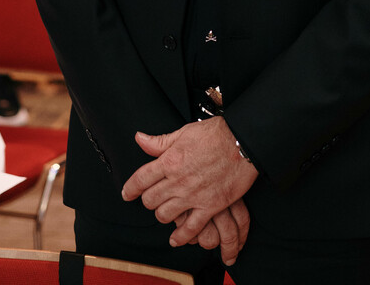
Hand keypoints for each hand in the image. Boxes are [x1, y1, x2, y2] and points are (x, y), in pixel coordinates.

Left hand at [121, 117, 256, 265]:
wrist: (242, 142)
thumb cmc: (214, 134)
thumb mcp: (184, 132)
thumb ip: (160, 141)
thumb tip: (139, 139)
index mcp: (169, 160)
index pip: (140, 179)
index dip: (130, 188)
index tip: (127, 193)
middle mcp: (177, 180)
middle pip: (150, 199)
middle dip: (147, 200)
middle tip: (151, 199)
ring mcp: (193, 195)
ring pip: (164, 215)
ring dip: (162, 215)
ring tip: (165, 211)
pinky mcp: (209, 206)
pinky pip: (190, 228)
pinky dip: (181, 236)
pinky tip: (176, 238)